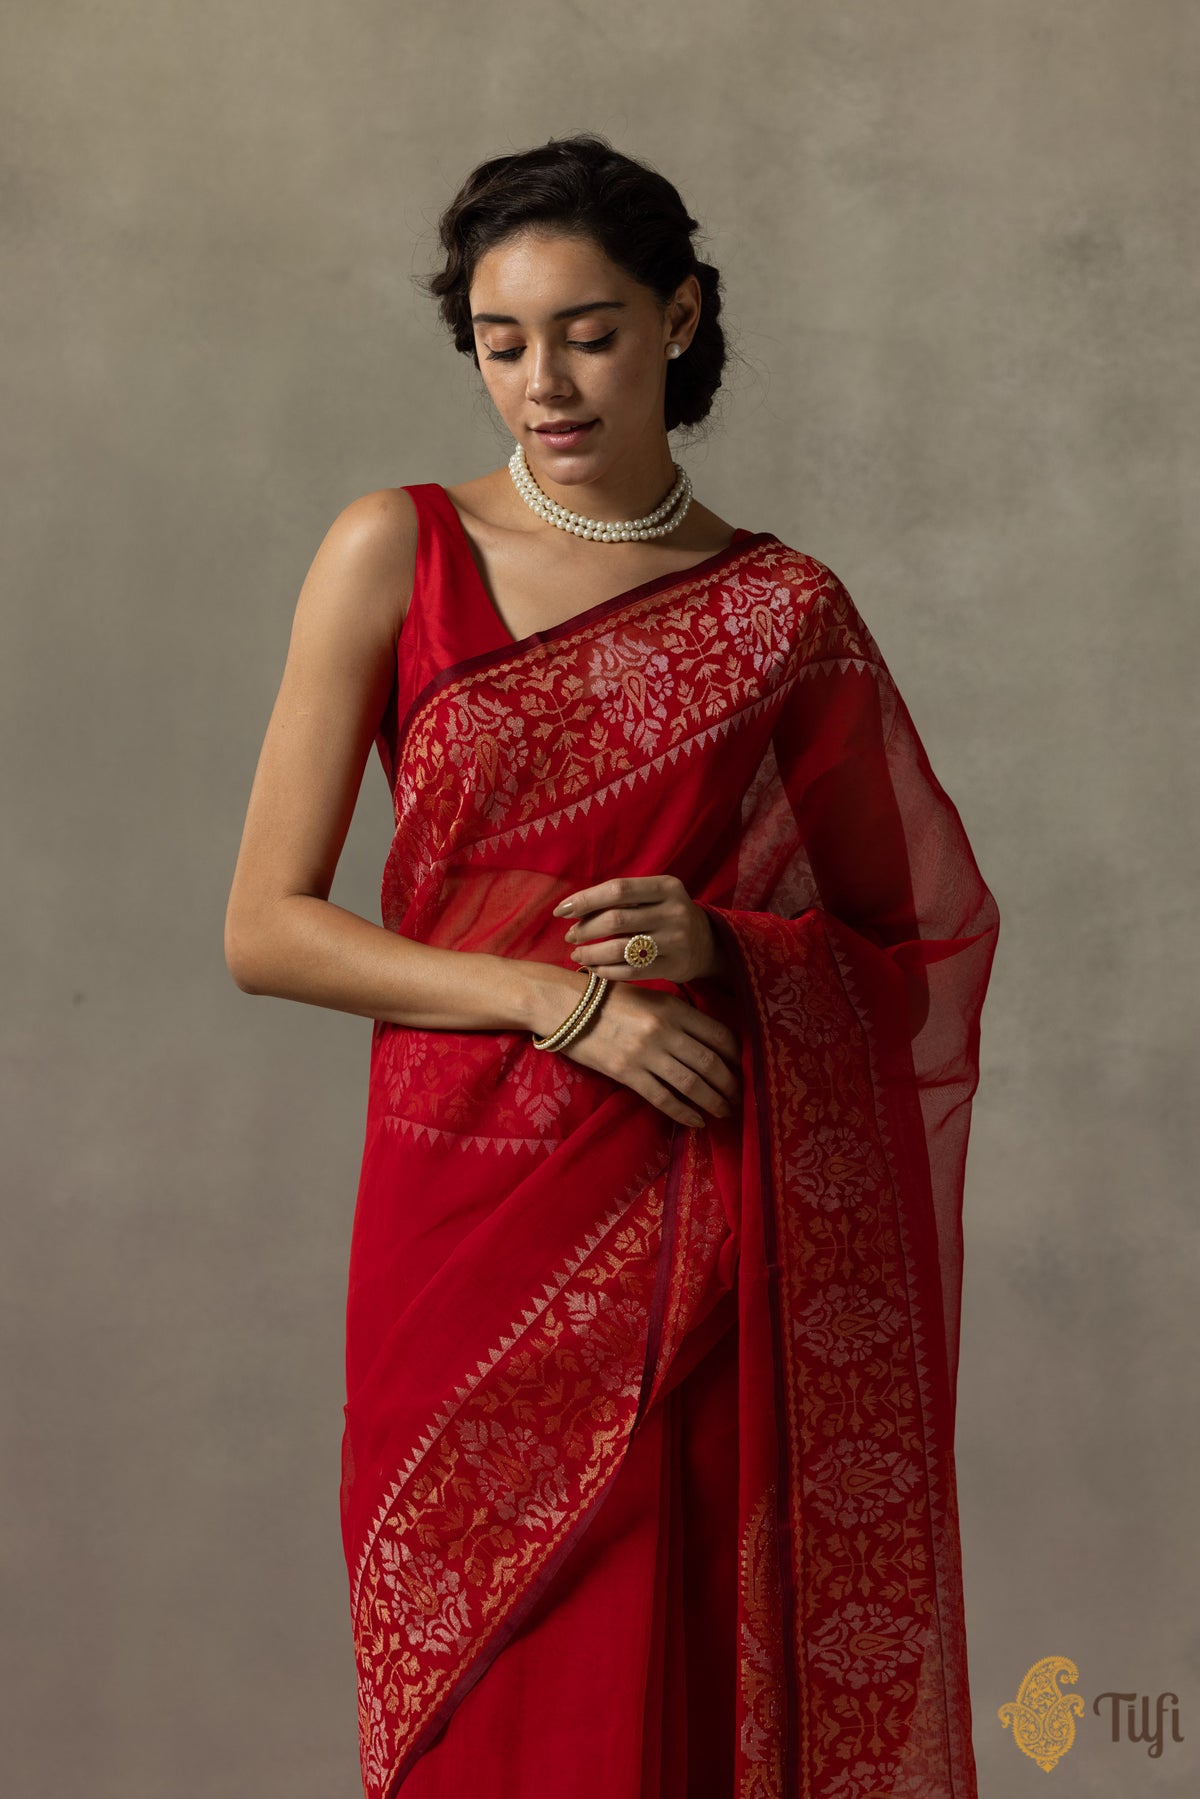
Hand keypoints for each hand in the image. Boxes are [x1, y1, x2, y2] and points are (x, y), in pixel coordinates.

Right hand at [551, 979, 741, 1130]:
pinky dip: (685, 1114)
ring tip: (724, 1112)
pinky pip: (664, 1099)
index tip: (744, 1069)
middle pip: (711, 1064)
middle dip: (731, 1085)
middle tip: (740, 1097)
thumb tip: (710, 1041)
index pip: (720, 1035)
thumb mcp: (652, 997)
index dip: (738, 1056)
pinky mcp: (627, 1074)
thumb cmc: (610, 999)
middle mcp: (665, 1030)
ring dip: (714, 1102)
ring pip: (693, 1085)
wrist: (565, 1005)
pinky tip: (696, 1122)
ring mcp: (646, 1053)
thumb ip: (680, 1015)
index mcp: (675, 1008)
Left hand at [552, 874, 727, 985]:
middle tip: (570, 935)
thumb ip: (622, 897)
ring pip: (620, 949)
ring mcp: (676, 941)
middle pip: (616, 919)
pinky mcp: (674, 967)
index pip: (617, 889)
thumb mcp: (654, 896)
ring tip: (577, 953)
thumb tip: (573, 908)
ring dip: (591, 952)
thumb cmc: (666, 915)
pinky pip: (630, 972)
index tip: (561, 911)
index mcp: (666, 886)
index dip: (585, 899)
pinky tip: (594, 968)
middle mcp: (674, 911)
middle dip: (585, 929)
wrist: (706, 943)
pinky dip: (606, 971)